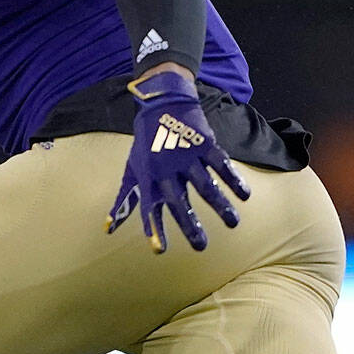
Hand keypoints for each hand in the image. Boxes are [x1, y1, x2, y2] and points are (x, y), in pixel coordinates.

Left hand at [107, 69, 249, 251]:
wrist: (162, 103)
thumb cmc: (146, 143)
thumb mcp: (131, 170)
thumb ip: (124, 201)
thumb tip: (108, 229)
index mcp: (148, 177)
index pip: (148, 207)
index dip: (153, 227)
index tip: (160, 250)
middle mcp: (166, 168)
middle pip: (178, 201)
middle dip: (189, 225)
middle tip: (201, 247)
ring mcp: (186, 155)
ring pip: (204, 184)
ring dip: (220, 204)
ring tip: (233, 223)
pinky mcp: (203, 143)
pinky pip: (220, 163)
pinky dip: (233, 179)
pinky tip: (244, 195)